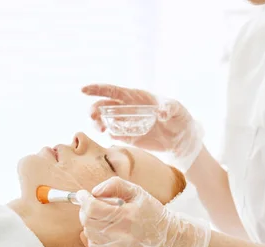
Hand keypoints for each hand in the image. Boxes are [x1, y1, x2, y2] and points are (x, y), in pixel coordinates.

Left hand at [77, 177, 210, 246]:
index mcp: (126, 216)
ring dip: (90, 222)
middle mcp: (121, 235)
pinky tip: (104, 229)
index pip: (92, 208)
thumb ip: (115, 185)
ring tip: (104, 216)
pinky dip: (93, 235)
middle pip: (87, 221)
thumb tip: (94, 191)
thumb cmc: (153, 212)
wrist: (168, 239)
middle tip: (92, 203)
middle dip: (85, 209)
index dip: (84, 199)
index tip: (83, 194)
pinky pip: (93, 246)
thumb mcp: (138, 192)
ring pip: (88, 234)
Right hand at [82, 83, 203, 170]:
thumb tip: (162, 113)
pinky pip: (114, 134)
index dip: (98, 89)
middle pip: (104, 105)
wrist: (181, 138)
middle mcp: (128, 108)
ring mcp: (127, 122)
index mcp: (136, 97)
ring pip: (105, 120)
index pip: (113, 91)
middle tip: (93, 117)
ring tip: (99, 128)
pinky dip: (109, 135)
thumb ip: (170, 108)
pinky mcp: (129, 136)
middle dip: (94, 109)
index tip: (83, 90)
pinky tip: (110, 136)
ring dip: (98, 123)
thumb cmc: (180, 118)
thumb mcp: (178, 110)